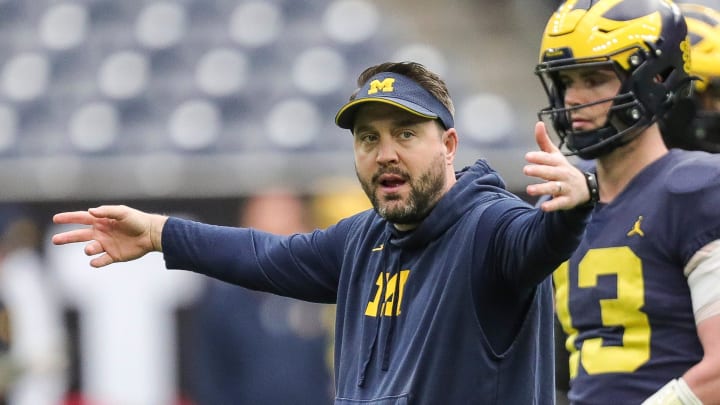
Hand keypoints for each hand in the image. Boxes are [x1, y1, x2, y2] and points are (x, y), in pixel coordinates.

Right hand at [52, 205, 167, 267]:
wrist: (151, 234)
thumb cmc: (137, 220)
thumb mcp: (122, 212)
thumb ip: (107, 211)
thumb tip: (91, 211)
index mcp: (101, 221)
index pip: (81, 218)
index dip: (68, 218)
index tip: (56, 218)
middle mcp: (101, 233)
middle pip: (79, 235)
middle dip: (67, 237)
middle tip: (54, 240)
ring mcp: (106, 245)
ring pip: (90, 249)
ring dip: (88, 249)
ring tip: (91, 248)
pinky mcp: (114, 255)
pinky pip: (101, 261)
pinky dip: (96, 262)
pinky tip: (94, 262)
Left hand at [523, 122, 590, 211]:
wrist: (584, 188)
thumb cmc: (562, 169)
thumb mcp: (554, 155)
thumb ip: (544, 141)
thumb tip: (538, 123)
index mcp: (559, 162)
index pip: (549, 159)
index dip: (539, 157)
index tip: (527, 156)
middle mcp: (563, 174)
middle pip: (551, 172)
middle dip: (539, 171)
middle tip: (526, 170)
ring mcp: (566, 187)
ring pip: (554, 188)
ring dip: (542, 188)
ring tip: (529, 189)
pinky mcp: (567, 200)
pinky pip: (560, 203)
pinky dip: (552, 205)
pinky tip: (543, 207)